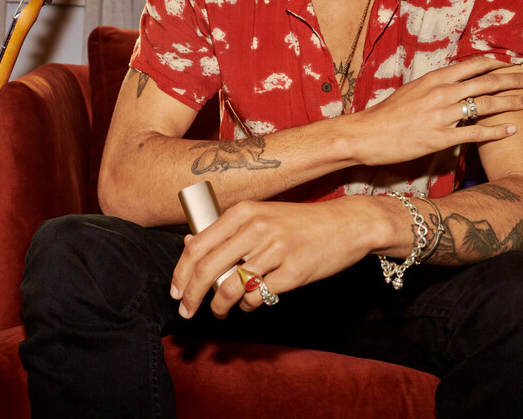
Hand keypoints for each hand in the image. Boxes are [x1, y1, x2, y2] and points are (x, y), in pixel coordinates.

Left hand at [170, 197, 374, 318]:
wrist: (346, 224)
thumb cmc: (300, 223)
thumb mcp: (261, 216)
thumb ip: (226, 230)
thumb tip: (188, 244)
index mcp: (244, 212)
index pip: (198, 246)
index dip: (181, 273)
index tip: (176, 291)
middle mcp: (256, 228)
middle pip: (208, 269)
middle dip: (192, 296)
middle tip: (186, 311)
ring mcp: (276, 250)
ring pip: (231, 287)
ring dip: (220, 306)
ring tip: (220, 311)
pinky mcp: (294, 272)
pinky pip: (258, 297)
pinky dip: (249, 305)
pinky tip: (251, 303)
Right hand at [345, 57, 522, 165]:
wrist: (366, 134)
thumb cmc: (386, 115)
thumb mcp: (411, 91)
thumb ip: (434, 87)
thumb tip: (451, 85)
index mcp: (434, 78)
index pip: (473, 65)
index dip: (497, 64)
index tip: (512, 64)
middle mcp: (442, 92)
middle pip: (486, 82)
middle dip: (513, 79)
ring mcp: (442, 115)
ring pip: (486, 105)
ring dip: (510, 102)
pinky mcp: (440, 138)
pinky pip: (476, 133)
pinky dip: (497, 131)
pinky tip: (511, 130)